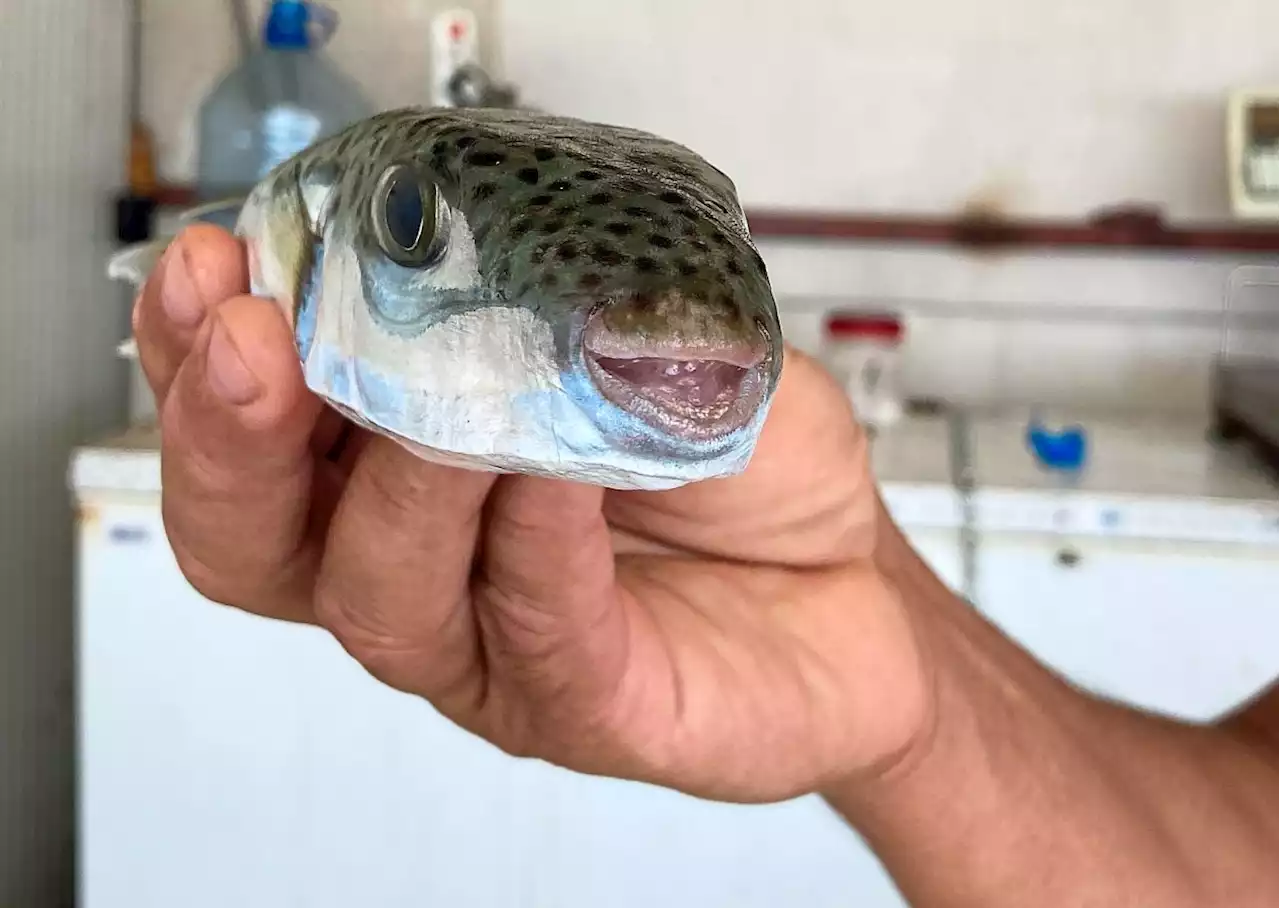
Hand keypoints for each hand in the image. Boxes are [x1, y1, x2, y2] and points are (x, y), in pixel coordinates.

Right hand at [133, 224, 931, 802]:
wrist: (855, 585)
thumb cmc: (739, 468)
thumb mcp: (653, 341)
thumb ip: (564, 300)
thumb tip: (490, 243)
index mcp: (402, 477)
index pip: (256, 434)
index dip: (198, 357)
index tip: (215, 267)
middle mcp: (426, 569)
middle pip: (257, 543)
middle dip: (232, 437)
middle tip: (250, 337)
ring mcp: (496, 648)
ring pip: (380, 597)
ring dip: (391, 487)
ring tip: (430, 403)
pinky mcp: (591, 704)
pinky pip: (540, 627)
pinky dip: (537, 537)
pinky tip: (555, 467)